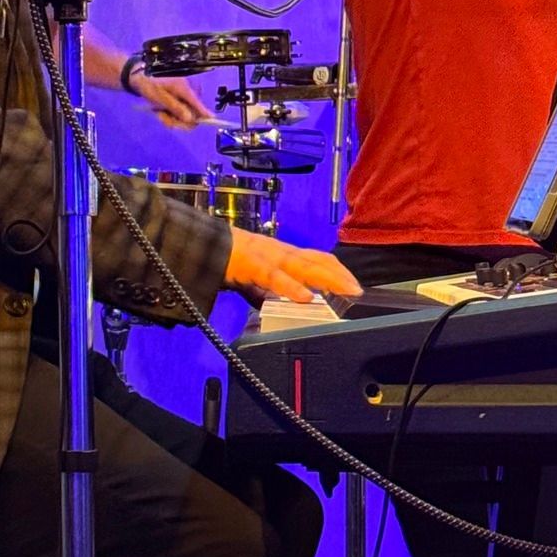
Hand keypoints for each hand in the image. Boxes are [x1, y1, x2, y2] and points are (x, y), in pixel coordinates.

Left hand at [131, 72, 211, 129]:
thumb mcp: (159, 97)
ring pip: (186, 116)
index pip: (198, 103)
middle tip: (163, 118)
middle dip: (178, 121)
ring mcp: (184, 96)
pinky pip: (181, 113)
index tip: (214, 119)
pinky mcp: (181, 99)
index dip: (205, 113)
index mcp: (184, 88)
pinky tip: (162, 111)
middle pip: (192, 114)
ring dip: (172, 118)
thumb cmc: (148, 84)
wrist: (140, 77)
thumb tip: (191, 119)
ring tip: (159, 113)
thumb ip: (175, 108)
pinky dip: (171, 115)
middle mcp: (188, 92)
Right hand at [225, 227, 361, 305]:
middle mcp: (279, 252)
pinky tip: (305, 296)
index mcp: (281, 255)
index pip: (316, 259)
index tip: (353, 285)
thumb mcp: (252, 280)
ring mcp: (266, 256)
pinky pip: (274, 276)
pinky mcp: (251, 264)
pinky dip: (291, 286)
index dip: (336, 270)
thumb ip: (263, 294)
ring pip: (302, 265)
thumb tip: (271, 310)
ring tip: (344, 290)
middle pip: (316, 261)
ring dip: (326, 278)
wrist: (199, 246)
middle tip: (357, 291)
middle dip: (339, 275)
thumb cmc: (226, 261)